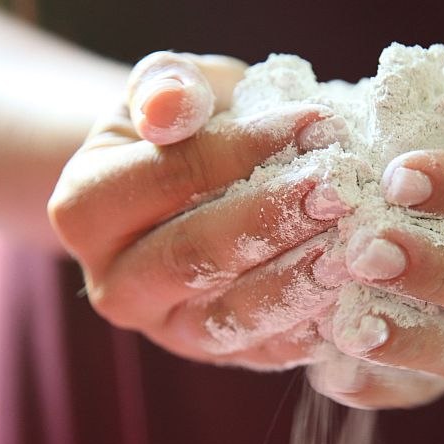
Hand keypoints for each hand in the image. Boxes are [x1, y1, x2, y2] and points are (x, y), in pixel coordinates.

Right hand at [48, 52, 350, 368]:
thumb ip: (166, 86)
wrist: (196, 187)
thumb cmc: (191, 126)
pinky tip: (359, 291)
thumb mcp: (171, 88)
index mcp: (84, 209)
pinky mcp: (223, 358)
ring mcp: (169, 331)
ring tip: (354, 243)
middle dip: (273, 219)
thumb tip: (170, 108)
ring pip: (233, 315)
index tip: (317, 123)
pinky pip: (269, 351)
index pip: (166, 177)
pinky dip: (315, 325)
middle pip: (194, 255)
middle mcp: (116, 284)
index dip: (242, 149)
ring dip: (299, 281)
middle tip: (340, 188)